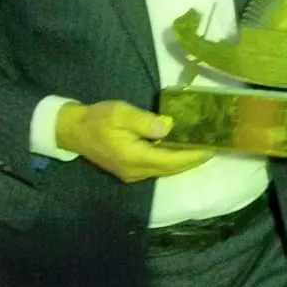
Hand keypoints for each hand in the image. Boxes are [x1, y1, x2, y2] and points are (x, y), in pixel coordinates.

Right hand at [55, 100, 212, 182]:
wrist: (72, 131)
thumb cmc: (96, 119)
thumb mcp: (120, 113)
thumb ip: (144, 122)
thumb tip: (167, 127)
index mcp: (135, 157)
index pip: (172, 161)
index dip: (194, 155)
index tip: (212, 147)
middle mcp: (137, 171)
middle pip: (172, 169)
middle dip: (193, 160)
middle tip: (214, 146)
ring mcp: (133, 173)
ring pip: (165, 170)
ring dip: (183, 161)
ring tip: (202, 147)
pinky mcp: (129, 170)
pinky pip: (157, 167)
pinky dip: (171, 160)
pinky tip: (180, 149)